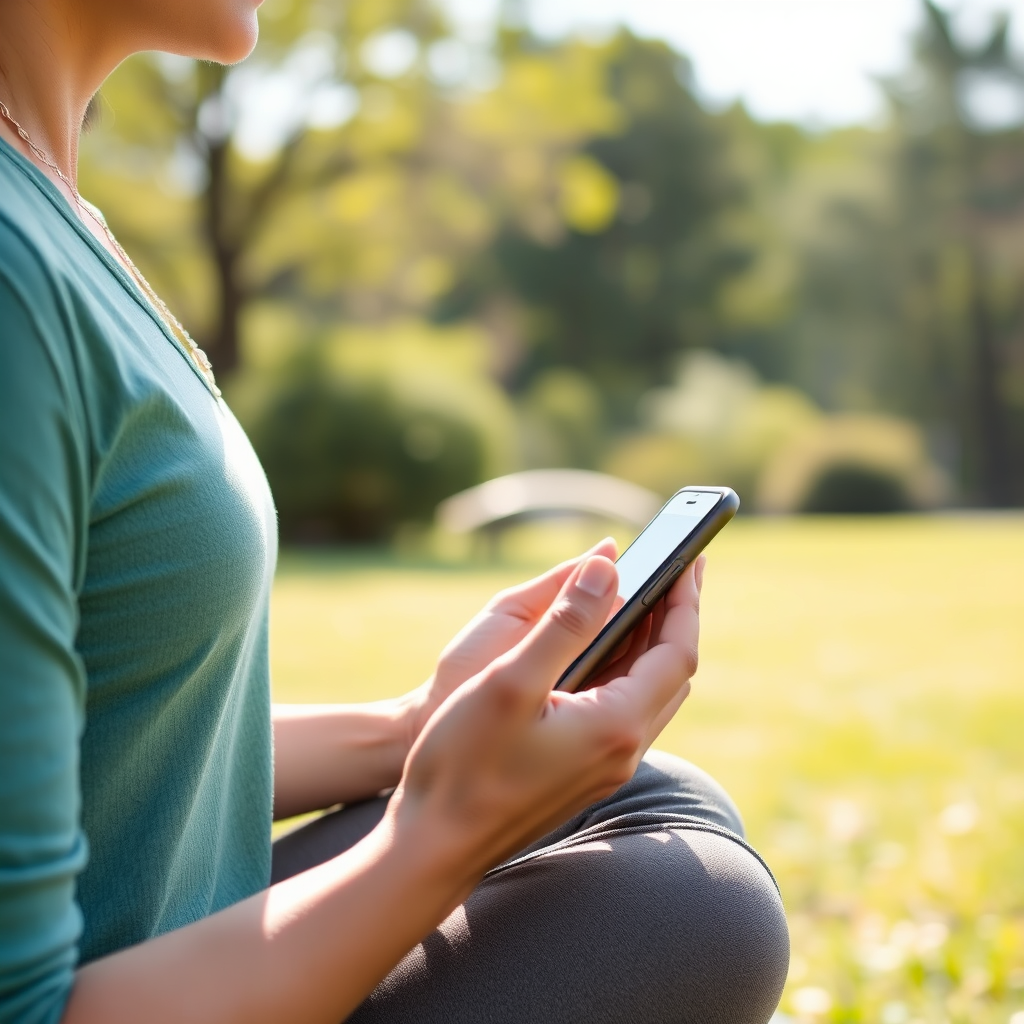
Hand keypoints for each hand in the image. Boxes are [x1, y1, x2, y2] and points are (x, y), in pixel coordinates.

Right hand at [386, 552, 703, 882]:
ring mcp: (604, 767)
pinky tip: (599, 652)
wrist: (435, 847)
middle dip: (675, 617)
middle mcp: (623, 751)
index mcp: (617, 725)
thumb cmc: (463, 763)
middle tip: (673, 570)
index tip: (691, 557)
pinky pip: (625, 711)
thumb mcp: (511, 679)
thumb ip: (565, 623)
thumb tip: (608, 567)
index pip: (677, 652)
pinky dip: (626, 670)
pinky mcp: (583, 773)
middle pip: (671, 673)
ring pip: (650, 694)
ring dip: (651, 644)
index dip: (686, 600)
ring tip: (640, 599)